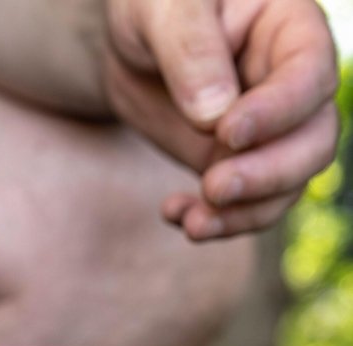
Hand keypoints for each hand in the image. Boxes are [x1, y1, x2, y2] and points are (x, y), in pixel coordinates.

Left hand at [101, 0, 339, 237]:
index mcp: (290, 27)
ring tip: (193, 224)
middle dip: (269, 175)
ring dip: (244, 213)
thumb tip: (214, 116)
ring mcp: (271, 132)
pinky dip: (215, 221)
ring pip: (286, 185)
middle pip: (314, 141)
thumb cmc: (154, 3)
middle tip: (214, 188)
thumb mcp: (162, 7)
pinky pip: (245, 205)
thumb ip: (189, 48)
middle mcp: (292, 85)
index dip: (279, 111)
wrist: (132, 43)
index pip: (310, 75)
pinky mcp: (240, 165)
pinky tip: (174, 215)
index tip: (227, 132)